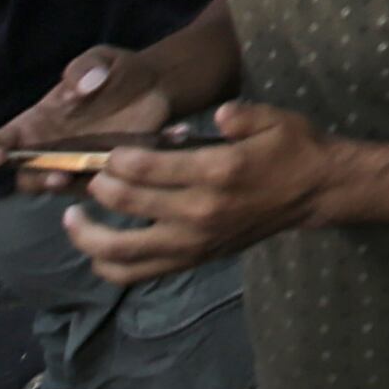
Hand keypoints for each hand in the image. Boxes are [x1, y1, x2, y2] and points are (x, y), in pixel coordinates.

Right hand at [0, 44, 172, 178]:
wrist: (155, 85)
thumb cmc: (115, 71)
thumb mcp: (100, 59)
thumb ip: (86, 67)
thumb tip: (80, 87)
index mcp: (33, 124)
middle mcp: (47, 150)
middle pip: (24, 177)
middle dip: (33, 179)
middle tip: (54, 173)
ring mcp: (74, 165)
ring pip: (58, 188)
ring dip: (64, 187)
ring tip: (73, 176)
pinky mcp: (102, 174)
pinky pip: (93, 189)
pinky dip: (99, 187)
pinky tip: (112, 174)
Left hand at [73, 101, 338, 280]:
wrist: (318, 192)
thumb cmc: (294, 150)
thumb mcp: (276, 119)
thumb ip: (242, 115)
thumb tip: (216, 115)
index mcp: (218, 172)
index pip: (148, 168)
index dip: (119, 160)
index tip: (110, 152)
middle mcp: (200, 211)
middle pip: (128, 204)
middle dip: (101, 186)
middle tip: (91, 174)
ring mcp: (194, 241)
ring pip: (123, 250)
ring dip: (88, 236)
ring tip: (71, 219)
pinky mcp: (194, 258)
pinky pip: (138, 273)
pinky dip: (109, 266)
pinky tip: (96, 249)